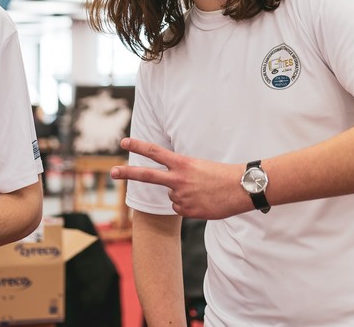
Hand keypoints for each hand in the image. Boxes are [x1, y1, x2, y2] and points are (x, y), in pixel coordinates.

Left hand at [110, 138, 250, 218]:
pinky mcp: (187, 211)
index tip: (124, 142)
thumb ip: (181, 174)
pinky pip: (180, 208)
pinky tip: (204, 202)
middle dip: (127, 173)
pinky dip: (190, 206)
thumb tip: (170, 190)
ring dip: (184, 195)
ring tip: (203, 191)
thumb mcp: (199, 166)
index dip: (138, 146)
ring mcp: (181, 196)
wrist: (241, 188)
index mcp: (182, 163)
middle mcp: (178, 179)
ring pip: (172, 196)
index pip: (155, 152)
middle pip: (147, 176)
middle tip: (112, 172)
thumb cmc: (222, 175)